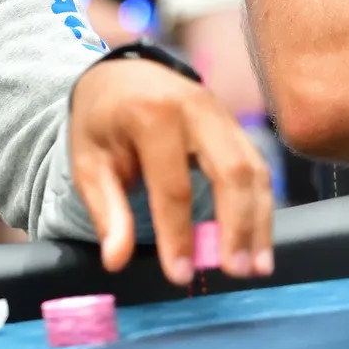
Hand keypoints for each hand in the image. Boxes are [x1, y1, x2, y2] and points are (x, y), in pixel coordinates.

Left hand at [70, 58, 274, 285]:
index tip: (180, 275)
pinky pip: (258, 166)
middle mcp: (195, 109)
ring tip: (256, 267)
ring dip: (259, 222)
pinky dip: (261, 205)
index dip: (178, 234)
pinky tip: (258, 240)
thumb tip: (116, 260)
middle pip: (230, 172)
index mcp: (151, 115)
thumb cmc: (101, 121)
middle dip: (237, 226)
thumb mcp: (88, 161)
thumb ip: (106, 209)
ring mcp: (221, 113)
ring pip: (254, 170)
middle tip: (235, 271)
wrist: (118, 74)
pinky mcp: (235, 123)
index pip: (172, 185)